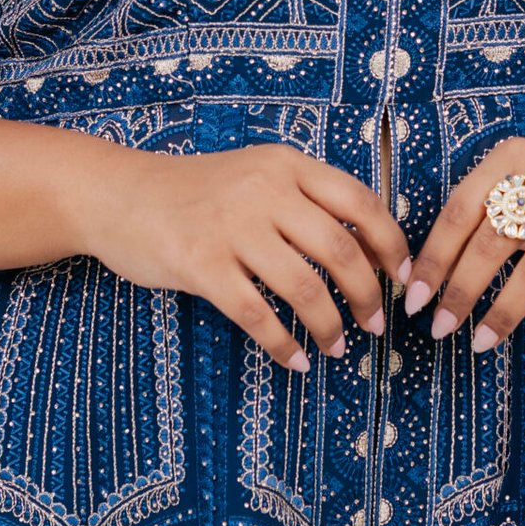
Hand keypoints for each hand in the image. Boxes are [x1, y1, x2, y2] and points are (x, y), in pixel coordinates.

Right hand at [83, 141, 412, 374]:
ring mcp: (231, 226)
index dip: (392, 245)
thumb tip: (366, 252)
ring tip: (337, 347)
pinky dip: (283, 344)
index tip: (404, 278)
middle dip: (368, 295)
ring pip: (304, 287)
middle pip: (340, 250)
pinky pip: (257, 314)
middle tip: (376, 324)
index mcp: (287, 165)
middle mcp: (264, 190)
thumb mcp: (256, 176)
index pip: (361, 202)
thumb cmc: (197, 193)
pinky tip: (295, 360)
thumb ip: (303, 201)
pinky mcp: (202, 264)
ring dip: (329, 325)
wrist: (120, 194)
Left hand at [399, 136, 524, 350]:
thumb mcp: (523, 192)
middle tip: (440, 328)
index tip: (414, 299)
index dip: (434, 258)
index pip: (461, 210)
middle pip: (493, 239)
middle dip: (461, 290)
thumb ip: (483, 220)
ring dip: (504, 310)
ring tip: (480, 342)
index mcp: (514, 158)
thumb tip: (426, 278)